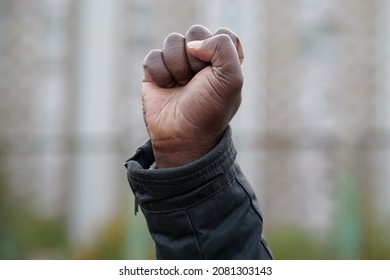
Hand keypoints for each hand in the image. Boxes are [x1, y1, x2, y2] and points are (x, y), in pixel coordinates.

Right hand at [142, 25, 243, 167]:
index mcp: (224, 61)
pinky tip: (165, 88)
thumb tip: (192, 44)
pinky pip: (153, 56)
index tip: (216, 72)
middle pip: (196, 32)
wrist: (182, 136)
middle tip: (197, 81)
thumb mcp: (231, 79)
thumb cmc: (209, 110)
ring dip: (177, 66)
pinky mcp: (156, 72)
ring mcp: (177, 64)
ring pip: (172, 41)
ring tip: (181, 86)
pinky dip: (159, 73)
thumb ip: (223, 47)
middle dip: (195, 58)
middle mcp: (202, 60)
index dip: (218, 48)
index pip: (223, 34)